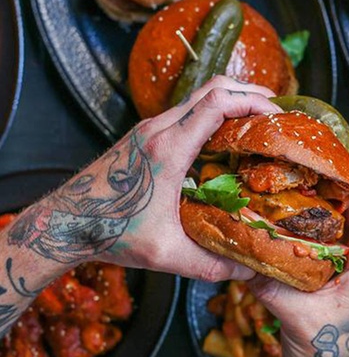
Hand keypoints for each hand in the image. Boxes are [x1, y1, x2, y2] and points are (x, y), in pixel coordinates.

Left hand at [8, 76, 281, 282]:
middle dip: (250, 94)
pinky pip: (186, 112)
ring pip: (199, 97)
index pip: (217, 103)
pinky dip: (213, 113)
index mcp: (167, 149)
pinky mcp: (144, 135)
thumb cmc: (110, 235)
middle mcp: (158, 129)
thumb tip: (249, 268)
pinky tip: (226, 138)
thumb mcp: (166, 255)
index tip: (278, 115)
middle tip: (278, 112)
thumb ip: (211, 264)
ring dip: (232, 101)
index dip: (253, 102)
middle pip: (213, 88)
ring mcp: (149, 129)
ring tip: (258, 122)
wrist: (62, 224)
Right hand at [246, 141, 348, 356]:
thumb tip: (246, 255)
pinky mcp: (329, 268)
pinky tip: (289, 200)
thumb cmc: (324, 350)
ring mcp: (346, 262)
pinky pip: (324, 231)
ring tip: (308, 163)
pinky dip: (311, 212)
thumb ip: (274, 286)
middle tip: (327, 146)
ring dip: (330, 190)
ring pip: (344, 216)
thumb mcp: (298, 315)